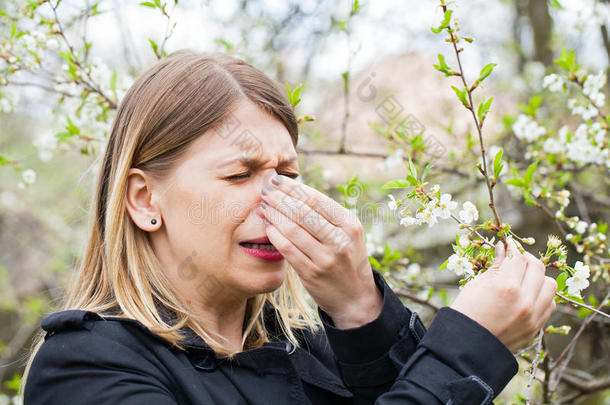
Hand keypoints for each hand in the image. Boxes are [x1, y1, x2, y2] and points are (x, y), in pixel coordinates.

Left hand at [257, 174, 381, 328]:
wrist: (354, 297)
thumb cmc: (346, 257)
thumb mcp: (347, 233)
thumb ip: (326, 214)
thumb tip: (292, 189)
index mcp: (350, 224)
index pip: (316, 199)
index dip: (292, 188)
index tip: (276, 180)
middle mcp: (340, 240)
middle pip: (302, 212)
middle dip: (279, 198)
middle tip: (264, 190)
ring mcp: (326, 259)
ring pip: (292, 229)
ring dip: (274, 215)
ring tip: (264, 206)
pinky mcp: (312, 274)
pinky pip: (287, 249)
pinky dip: (275, 235)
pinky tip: (268, 227)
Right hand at [450, 238, 556, 352]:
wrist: (466, 346)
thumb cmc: (466, 313)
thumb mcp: (477, 285)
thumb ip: (496, 267)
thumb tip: (503, 249)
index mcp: (506, 286)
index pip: (518, 257)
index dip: (512, 247)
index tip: (508, 244)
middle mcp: (525, 300)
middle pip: (537, 268)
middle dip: (526, 259)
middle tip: (516, 258)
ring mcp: (533, 316)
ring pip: (550, 285)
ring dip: (539, 277)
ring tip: (525, 278)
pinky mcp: (536, 328)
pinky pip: (550, 304)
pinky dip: (542, 296)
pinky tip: (528, 295)